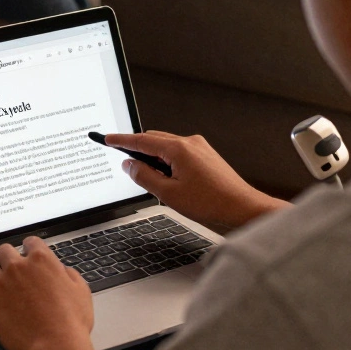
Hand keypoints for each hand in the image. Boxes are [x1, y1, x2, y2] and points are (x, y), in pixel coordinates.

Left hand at [0, 238, 94, 349]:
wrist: (56, 346)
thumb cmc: (71, 322)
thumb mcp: (81, 291)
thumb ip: (69, 274)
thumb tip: (62, 270)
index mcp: (41, 260)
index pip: (30, 242)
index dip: (30, 249)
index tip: (28, 256)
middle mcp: (17, 267)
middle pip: (3, 251)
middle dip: (7, 259)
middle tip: (10, 270)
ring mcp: (0, 284)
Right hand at [104, 131, 289, 230]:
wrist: (243, 210)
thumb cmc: (211, 204)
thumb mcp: (168, 193)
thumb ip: (144, 176)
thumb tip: (129, 165)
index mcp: (179, 148)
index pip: (141, 140)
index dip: (121, 140)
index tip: (107, 138)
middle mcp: (190, 143)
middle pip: (154, 140)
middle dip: (137, 151)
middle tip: (124, 164)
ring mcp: (200, 148)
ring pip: (166, 148)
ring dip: (154, 159)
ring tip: (152, 181)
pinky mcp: (206, 157)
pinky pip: (179, 153)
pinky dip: (167, 162)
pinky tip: (169, 180)